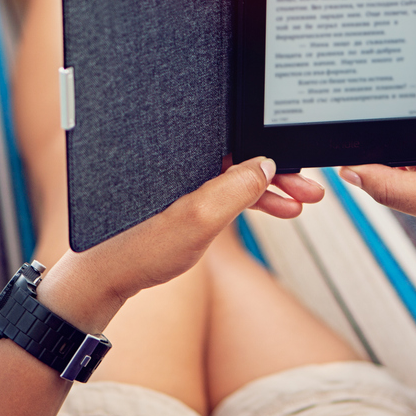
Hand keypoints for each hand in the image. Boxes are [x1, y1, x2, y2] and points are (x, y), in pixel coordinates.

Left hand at [39, 156, 316, 329]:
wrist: (104, 278)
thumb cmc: (140, 248)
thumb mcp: (198, 220)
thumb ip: (235, 189)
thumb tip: (266, 164)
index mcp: (181, 150)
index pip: (235, 137)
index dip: (271, 149)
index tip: (300, 165)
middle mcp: (181, 156)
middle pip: (240, 153)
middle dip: (279, 171)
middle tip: (311, 190)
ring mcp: (181, 176)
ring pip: (235, 174)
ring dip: (269, 189)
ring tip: (301, 205)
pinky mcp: (181, 194)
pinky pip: (224, 190)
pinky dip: (249, 200)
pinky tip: (276, 209)